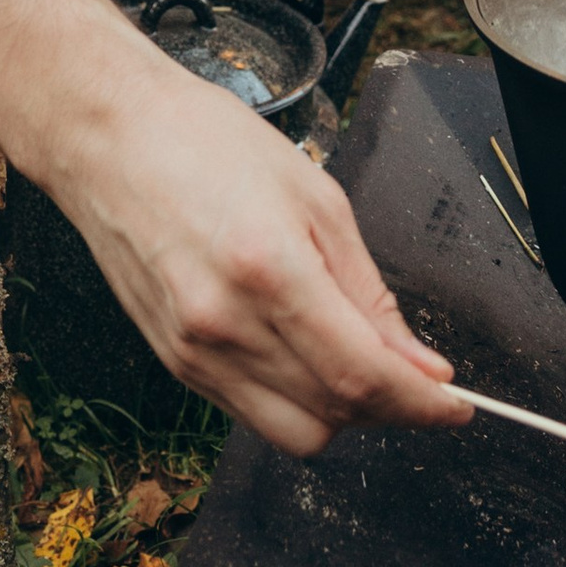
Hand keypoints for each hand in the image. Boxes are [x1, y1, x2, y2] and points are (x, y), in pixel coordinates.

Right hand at [58, 68, 466, 456]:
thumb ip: (368, 289)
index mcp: (269, 270)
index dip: (422, 402)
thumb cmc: (205, 141)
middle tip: (416, 371)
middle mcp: (225, 326)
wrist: (108, 136)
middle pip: (334, 413)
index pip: (363, 375)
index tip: (457, 404)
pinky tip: (306, 351)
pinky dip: (295, 397)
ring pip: (294, 430)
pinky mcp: (174, 363)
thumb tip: (418, 360)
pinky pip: (253, 411)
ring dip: (343, 410)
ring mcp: (193, 353)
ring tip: (359, 359)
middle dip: (392, 407)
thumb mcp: (313, 195)